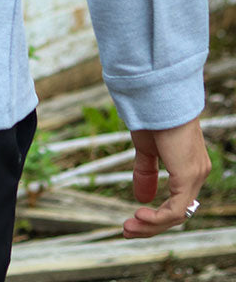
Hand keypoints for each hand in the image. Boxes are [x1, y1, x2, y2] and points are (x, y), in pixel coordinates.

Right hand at [123, 116, 209, 237]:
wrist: (155, 95)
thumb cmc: (152, 114)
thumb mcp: (145, 148)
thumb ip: (146, 171)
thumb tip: (141, 197)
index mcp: (190, 165)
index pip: (178, 201)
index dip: (156, 215)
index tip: (133, 218)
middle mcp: (198, 171)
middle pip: (178, 212)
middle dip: (150, 226)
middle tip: (126, 229)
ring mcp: (196, 174)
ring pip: (177, 214)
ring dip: (151, 225)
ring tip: (127, 227)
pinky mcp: (188, 174)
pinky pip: (176, 209)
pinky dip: (157, 218)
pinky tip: (139, 216)